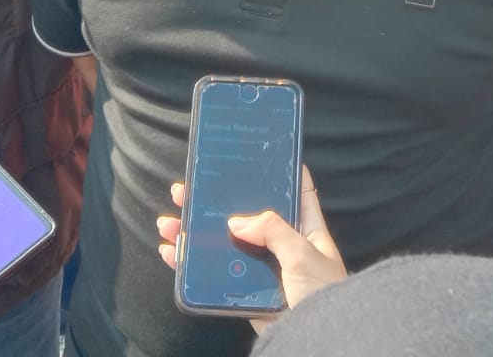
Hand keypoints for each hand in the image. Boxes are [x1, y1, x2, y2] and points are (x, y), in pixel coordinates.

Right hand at [157, 166, 346, 330]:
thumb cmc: (323, 296)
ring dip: (197, 232)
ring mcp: (264, 270)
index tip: (259, 155)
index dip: (282, 173)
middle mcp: (285, 246)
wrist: (316, 341)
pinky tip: (172, 252)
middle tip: (189, 189)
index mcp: (308, 230)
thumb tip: (235, 222)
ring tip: (169, 221)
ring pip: (226, 245)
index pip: (298, 192)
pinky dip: (193, 264)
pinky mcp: (248, 293)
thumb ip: (272, 230)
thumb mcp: (302, 253)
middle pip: (249, 216)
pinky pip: (217, 274)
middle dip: (219, 202)